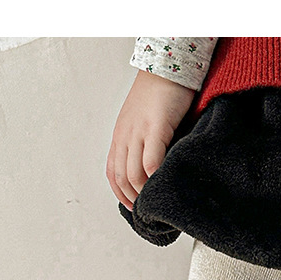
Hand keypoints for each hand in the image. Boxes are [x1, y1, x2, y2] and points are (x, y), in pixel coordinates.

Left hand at [106, 69, 195, 210]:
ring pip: (133, 174)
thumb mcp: (145, 122)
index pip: (112, 172)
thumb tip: (152, 170)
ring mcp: (138, 132)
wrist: (168, 66)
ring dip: (143, 193)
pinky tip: (163, 185)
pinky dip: (154, 178)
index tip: (133, 207)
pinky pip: (150, 162)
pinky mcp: (155, 128)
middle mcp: (125, 135)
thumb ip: (145, 144)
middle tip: (145, 211)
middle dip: (131, 199)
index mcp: (120, 135)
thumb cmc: (160, 93)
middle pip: (120, 177)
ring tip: (155, 202)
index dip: (120, 194)